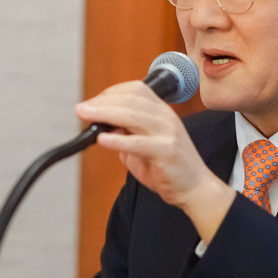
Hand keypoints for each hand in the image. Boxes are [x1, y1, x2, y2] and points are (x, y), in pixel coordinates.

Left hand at [76, 81, 234, 242]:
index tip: (93, 102)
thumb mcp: (143, 145)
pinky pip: (139, 143)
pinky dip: (118, 141)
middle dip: (103, 102)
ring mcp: (168, 133)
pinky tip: (102, 140)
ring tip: (87, 116)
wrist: (195, 188)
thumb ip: (126, 134)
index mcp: (161, 111)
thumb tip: (102, 127)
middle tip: (82, 109)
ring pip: (134, 115)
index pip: (136, 89)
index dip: (111, 92)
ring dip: (106, 114)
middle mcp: (166, 117)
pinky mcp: (167, 152)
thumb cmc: (168, 167)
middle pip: (131, 99)